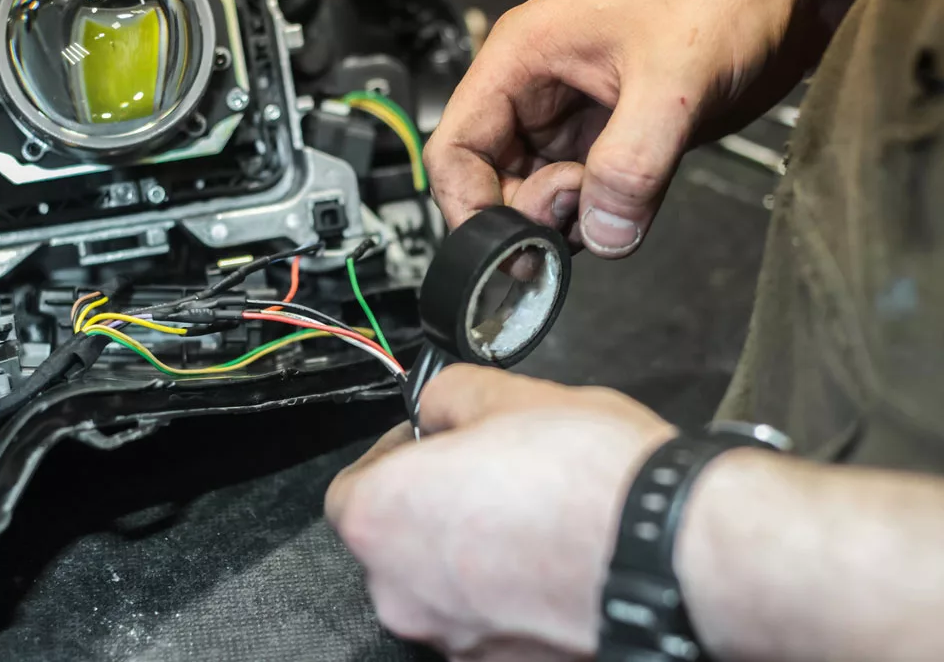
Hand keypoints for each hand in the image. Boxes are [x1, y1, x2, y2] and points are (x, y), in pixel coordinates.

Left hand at [325, 366, 676, 660]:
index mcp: (384, 519)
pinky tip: (554, 554)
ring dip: (474, 549)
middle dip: (437, 501)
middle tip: (491, 470)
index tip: (434, 440)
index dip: (397, 454)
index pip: (353, 486)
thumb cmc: (592, 479)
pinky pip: (490, 616)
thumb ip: (448, 396)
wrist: (676, 548)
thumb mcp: (507, 394)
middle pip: (400, 538)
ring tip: (534, 511)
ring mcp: (458, 639)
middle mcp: (405, 592)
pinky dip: (510, 589)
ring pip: (447, 582)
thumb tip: (438, 404)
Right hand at [424, 0, 831, 256]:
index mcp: (523, 61)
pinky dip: (595, 222)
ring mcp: (570, 126)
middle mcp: (536, 96)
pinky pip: (579, 202)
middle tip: (581, 216)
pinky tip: (625, 210)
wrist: (781, 7)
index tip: (506, 249)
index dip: (468, 206)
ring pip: (533, 199)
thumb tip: (602, 232)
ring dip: (563, 224)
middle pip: (489, 183)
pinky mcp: (607, 149)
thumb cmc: (725, 0)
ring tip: (613, 204)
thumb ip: (633, 161)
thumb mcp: (674, 77)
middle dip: (527, 217)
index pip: (454, 148)